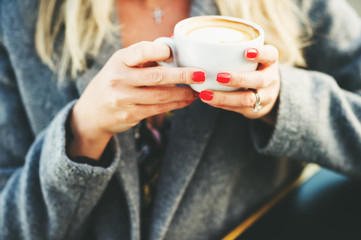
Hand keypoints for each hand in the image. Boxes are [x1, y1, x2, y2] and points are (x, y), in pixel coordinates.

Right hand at [68, 41, 203, 158]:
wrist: (92, 112)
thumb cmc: (113, 82)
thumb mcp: (121, 65)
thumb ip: (143, 59)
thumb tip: (176, 52)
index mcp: (119, 61)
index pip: (142, 51)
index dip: (161, 51)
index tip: (175, 53)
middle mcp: (120, 79)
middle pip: (158, 76)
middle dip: (183, 76)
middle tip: (201, 74)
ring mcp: (124, 99)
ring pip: (162, 96)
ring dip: (184, 94)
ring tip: (198, 90)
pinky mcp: (131, 115)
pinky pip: (159, 109)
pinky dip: (176, 105)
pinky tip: (187, 101)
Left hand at [198, 45, 279, 124]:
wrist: (266, 92)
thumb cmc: (252, 67)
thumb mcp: (252, 57)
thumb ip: (235, 51)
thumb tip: (205, 46)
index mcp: (270, 61)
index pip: (270, 55)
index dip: (260, 54)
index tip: (246, 52)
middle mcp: (270, 79)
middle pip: (259, 80)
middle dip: (238, 79)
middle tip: (219, 76)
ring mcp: (264, 96)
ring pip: (247, 99)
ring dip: (224, 97)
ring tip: (206, 94)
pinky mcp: (254, 110)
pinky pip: (237, 108)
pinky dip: (221, 104)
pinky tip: (208, 99)